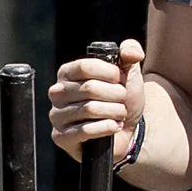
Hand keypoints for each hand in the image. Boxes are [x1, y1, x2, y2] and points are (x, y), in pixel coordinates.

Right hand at [48, 41, 144, 162]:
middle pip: (90, 88)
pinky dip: (107, 128)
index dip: (110, 73)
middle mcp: (57, 92)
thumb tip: (134, 53)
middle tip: (122, 100)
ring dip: (114, 112)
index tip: (121, 80)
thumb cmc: (122, 99)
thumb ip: (130, 53)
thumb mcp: (128, 72)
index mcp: (67, 73)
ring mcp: (56, 115)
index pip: (86, 67)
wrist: (127, 131)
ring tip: (119, 114)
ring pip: (90, 109)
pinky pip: (86, 130)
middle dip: (116, 95)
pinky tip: (113, 127)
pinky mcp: (61, 137)